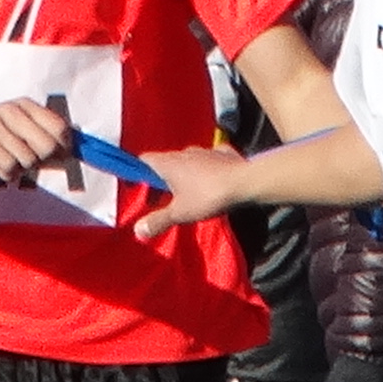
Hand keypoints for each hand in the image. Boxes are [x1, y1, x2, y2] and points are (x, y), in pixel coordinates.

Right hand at [0, 93, 79, 188]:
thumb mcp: (16, 131)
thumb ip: (42, 140)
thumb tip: (69, 156)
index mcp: (26, 106)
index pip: (61, 128)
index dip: (63, 149)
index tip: (53, 159)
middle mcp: (13, 110)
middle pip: (48, 146)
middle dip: (40, 162)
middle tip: (25, 162)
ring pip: (27, 158)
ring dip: (19, 170)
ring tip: (7, 164)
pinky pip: (7, 164)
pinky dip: (6, 174)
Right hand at [127, 140, 249, 237]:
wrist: (245, 182)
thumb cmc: (208, 196)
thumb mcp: (180, 213)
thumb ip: (158, 221)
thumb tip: (137, 231)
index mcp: (168, 163)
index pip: (144, 160)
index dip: (137, 172)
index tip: (138, 185)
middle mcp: (183, 152)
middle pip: (165, 161)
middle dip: (162, 177)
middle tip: (162, 196)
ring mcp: (204, 150)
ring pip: (187, 159)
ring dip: (184, 172)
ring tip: (188, 191)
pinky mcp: (222, 152)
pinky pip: (209, 158)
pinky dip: (206, 167)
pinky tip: (211, 178)